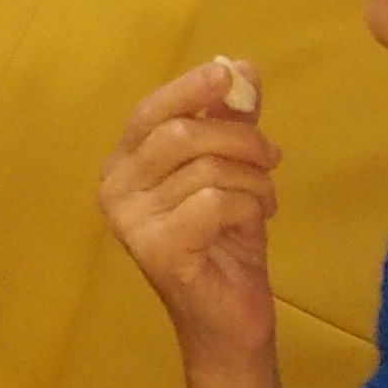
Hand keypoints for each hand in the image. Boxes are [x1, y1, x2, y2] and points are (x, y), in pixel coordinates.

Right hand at [102, 57, 291, 387]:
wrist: (230, 321)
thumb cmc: (225, 245)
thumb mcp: (232, 172)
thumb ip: (230, 121)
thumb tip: (239, 67)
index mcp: (124, 166)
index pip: (151, 113)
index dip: (189, 90)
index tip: (229, 74)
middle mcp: (115, 191)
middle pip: (183, 136)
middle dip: (241, 140)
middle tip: (272, 159)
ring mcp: (131, 224)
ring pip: (207, 169)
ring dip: (254, 181)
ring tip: (264, 201)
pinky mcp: (157, 251)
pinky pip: (214, 202)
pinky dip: (248, 208)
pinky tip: (254, 225)